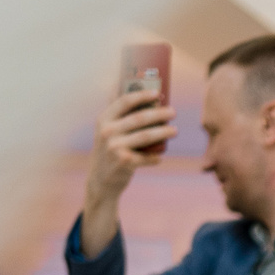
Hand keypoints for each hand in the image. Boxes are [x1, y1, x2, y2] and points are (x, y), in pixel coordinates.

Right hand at [85, 89, 175, 205]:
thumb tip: (144, 99)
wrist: (100, 181)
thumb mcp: (106, 132)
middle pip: (139, 118)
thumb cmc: (109, 152)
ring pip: (146, 136)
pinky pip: (146, 157)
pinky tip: (160, 157)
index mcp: (103, 120)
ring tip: (175, 130)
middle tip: (173, 112)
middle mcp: (107, 132)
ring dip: (163, 132)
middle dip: (159, 114)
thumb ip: (119, 117)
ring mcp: (115, 147)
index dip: (142, 95)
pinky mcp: (124, 162)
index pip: (124, 101)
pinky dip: (155, 157)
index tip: (157, 93)